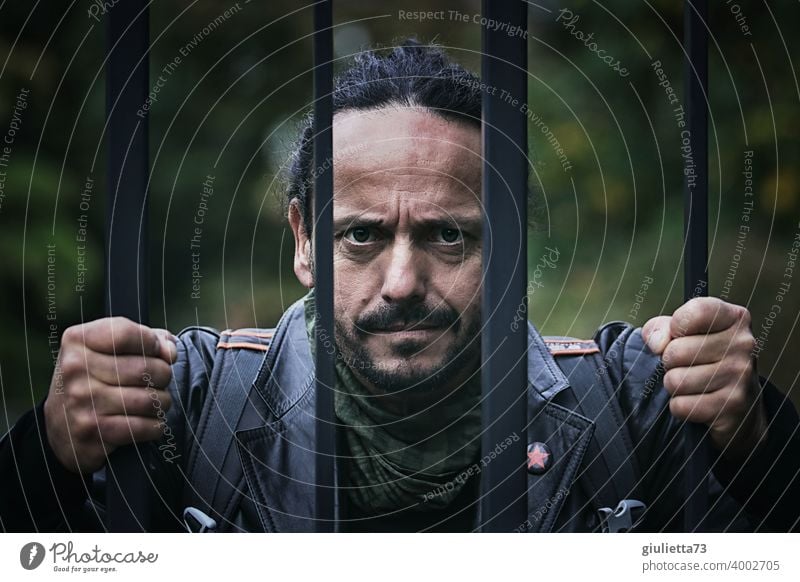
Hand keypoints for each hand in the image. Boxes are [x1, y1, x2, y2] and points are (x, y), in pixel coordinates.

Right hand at [43, 317, 177, 473]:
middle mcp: (76, 368)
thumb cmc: (93, 380)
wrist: (60, 427)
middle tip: (157, 381)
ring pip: (150, 399)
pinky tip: (146, 421)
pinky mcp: (92, 430)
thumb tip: (170, 351)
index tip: (156, 352)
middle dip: (163, 375)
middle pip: (146, 367)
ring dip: (161, 402)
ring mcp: (82, 400)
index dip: (152, 342)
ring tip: (152, 401)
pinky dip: (155, 425)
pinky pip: (145, 426)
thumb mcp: (109, 349)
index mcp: (78, 340)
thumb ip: (146, 339)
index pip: (128, 333)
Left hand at [642, 297, 767, 460]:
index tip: (679, 333)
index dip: (676, 326)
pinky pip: (681, 406)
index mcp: (734, 318)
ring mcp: (740, 375)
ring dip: (675, 385)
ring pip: (675, 381)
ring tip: (693, 382)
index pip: (695, 311)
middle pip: (674, 351)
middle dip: (670, 362)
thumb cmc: (706, 358)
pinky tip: (698, 400)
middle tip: (688, 364)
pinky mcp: (732, 405)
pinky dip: (681, 406)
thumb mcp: (685, 333)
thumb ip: (661, 328)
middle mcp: (743, 344)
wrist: (740, 402)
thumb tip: (657, 343)